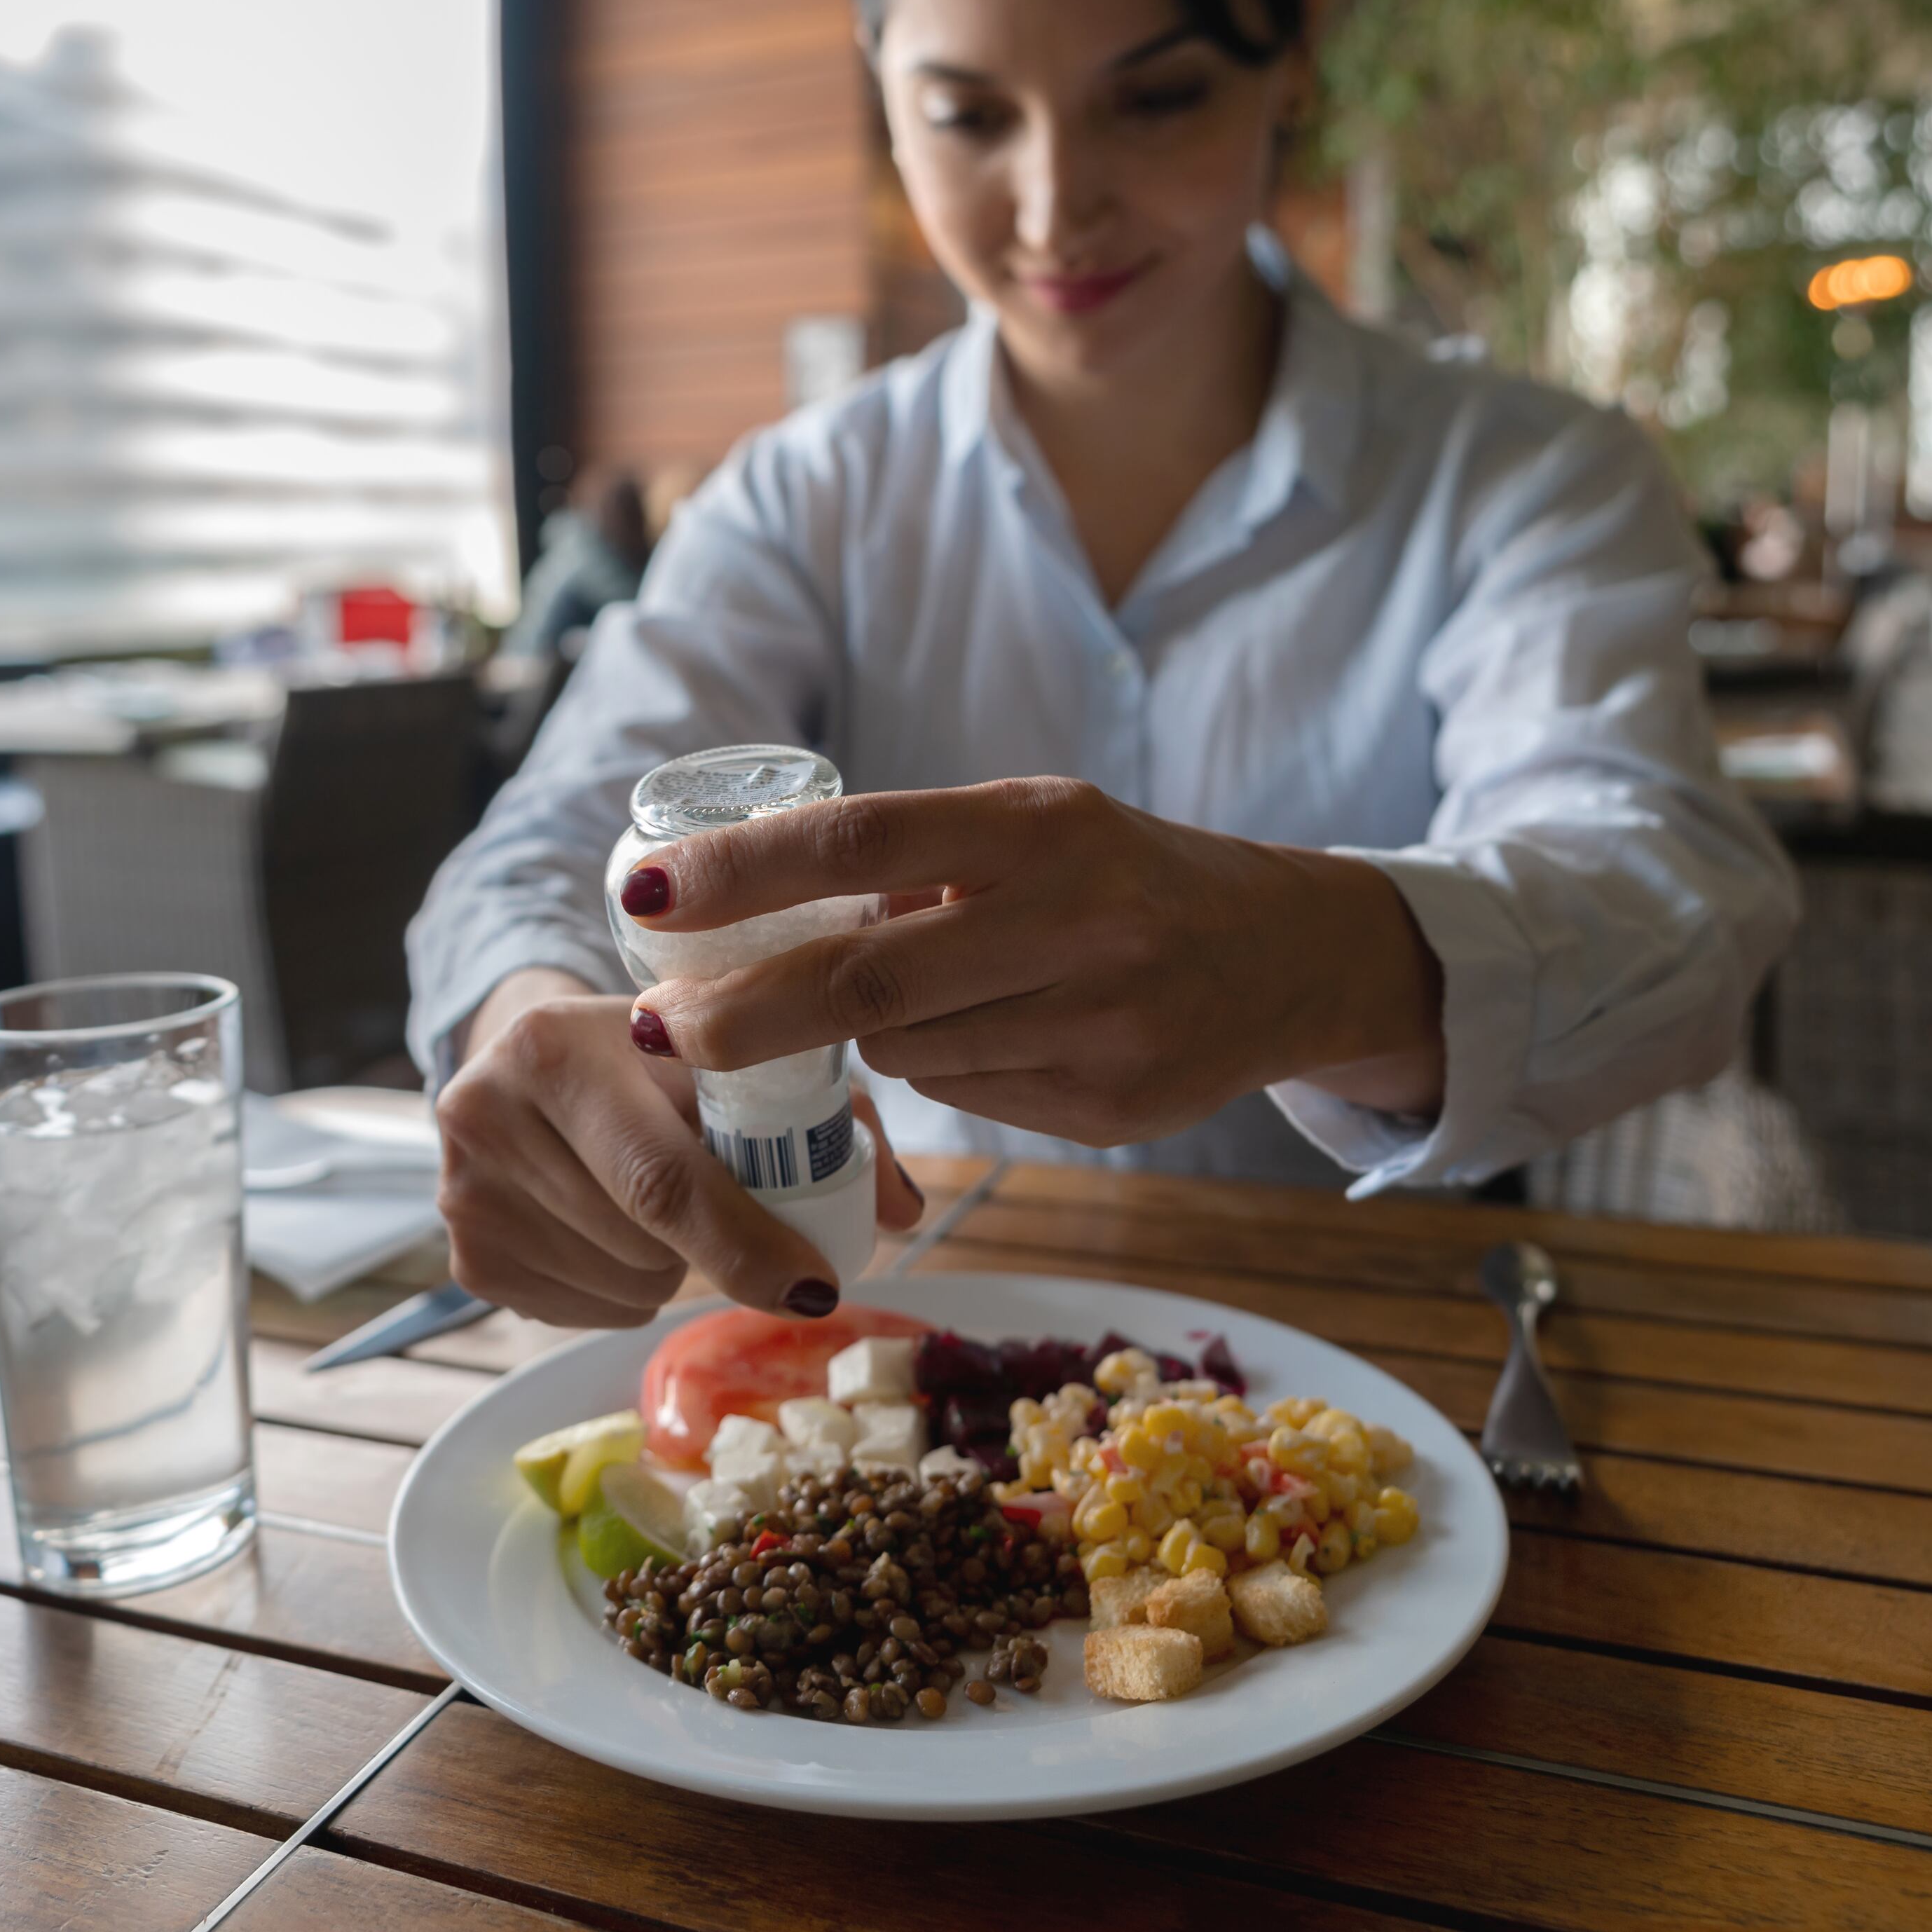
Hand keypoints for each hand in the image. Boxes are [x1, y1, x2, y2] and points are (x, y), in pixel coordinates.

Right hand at [431, 967, 927, 1325]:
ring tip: (653, 1196)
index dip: (747, 1242)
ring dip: (669, 1265)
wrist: (533, 1052)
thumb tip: (901, 1213)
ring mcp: (462, 1191)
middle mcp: (486, 1110)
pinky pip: (586, 1313)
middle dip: (713, 1246)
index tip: (816, 1286)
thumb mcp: (732, 1058)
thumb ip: (828, 1122)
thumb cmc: (659, 1056)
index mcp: (556, 1044)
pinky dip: (624, 1289)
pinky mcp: (464, 1257)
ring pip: (622, 1285)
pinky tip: (612, 1224)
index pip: (662, 1176)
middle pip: (645, 1241)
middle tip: (730, 1205)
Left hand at [617, 777, 1444, 1146]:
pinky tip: (992, 1038)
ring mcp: (1100, 1020)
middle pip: (867, 979)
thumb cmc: (1122, 878)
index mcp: (1039, 826)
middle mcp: (1075, 918)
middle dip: (742, 1014)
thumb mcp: (1036, 830)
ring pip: (912, 1051)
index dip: (744, 873)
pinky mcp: (1112, 1104)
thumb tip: (757, 907)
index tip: (644, 894)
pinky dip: (944, 1071)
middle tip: (657, 1031)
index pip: (862, 838)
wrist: (1287, 955)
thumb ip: (919, 862)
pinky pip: (972, 1098)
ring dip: (865, 1041)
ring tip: (902, 1005)